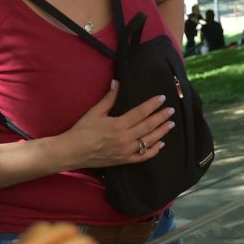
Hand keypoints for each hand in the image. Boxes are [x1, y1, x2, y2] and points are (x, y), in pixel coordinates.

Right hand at [61, 83, 175, 168]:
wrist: (72, 152)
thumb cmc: (82, 130)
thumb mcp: (95, 112)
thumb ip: (109, 99)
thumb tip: (117, 83)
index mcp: (118, 125)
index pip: (140, 113)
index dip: (152, 105)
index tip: (162, 98)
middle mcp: (125, 138)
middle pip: (148, 126)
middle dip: (161, 117)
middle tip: (171, 110)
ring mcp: (126, 150)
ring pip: (149, 141)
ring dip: (162, 132)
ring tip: (171, 124)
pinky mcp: (124, 160)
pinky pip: (143, 156)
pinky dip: (154, 150)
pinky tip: (161, 144)